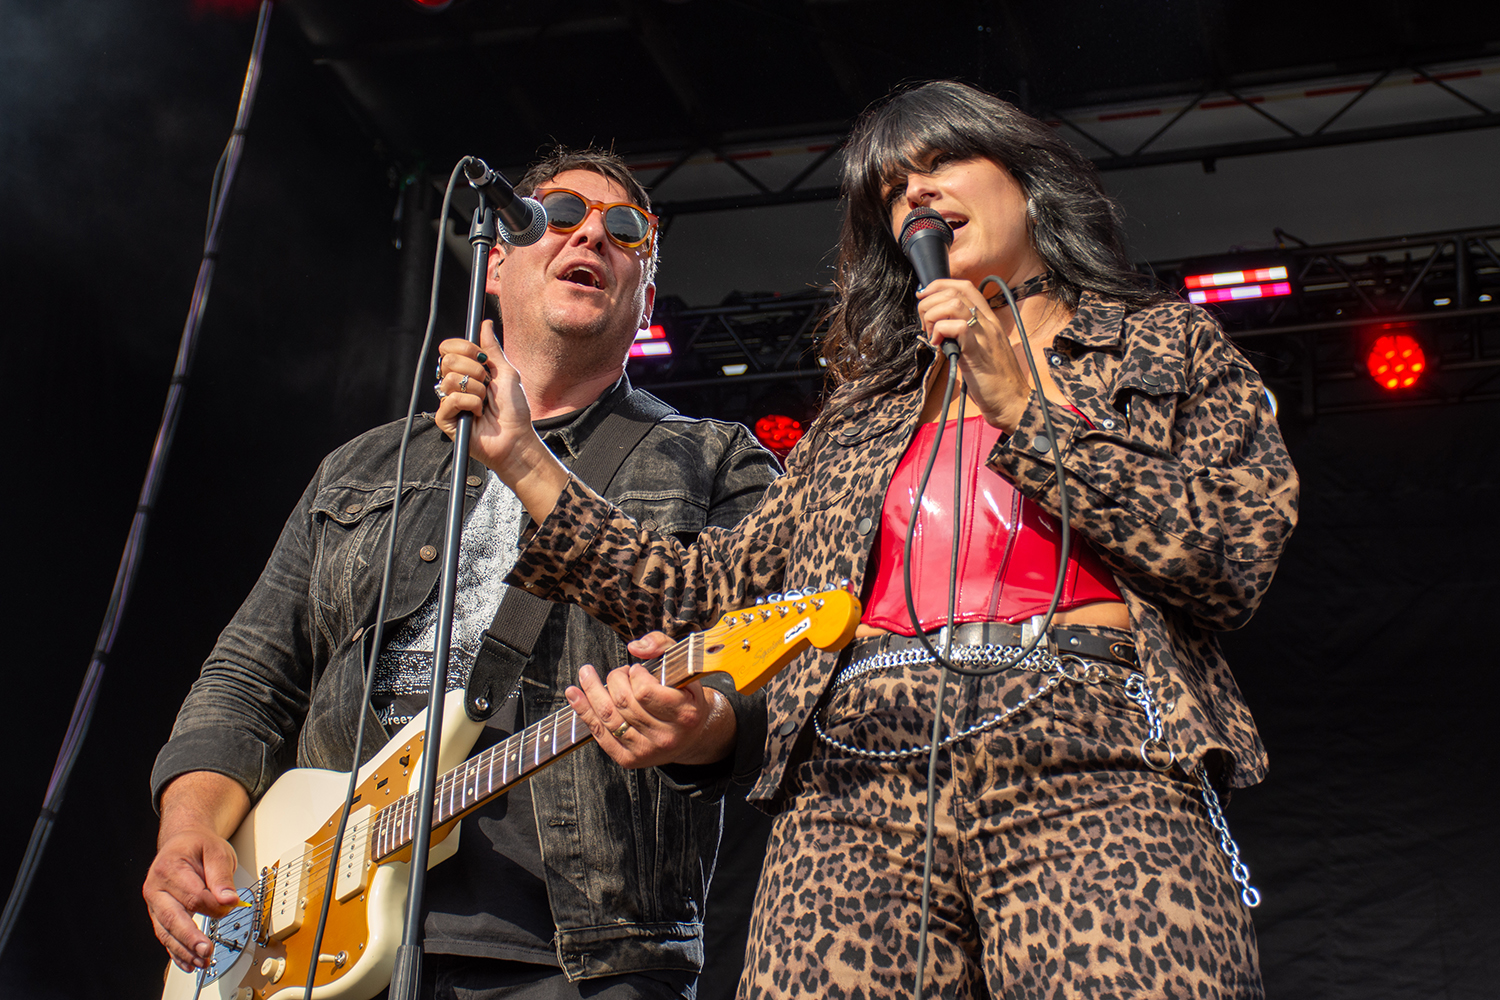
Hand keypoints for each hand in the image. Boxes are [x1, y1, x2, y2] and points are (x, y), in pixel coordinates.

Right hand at [143, 827, 243, 971]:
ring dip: (184, 950)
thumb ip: (222, 877)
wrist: (182, 842)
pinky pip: (165, 936)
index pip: (193, 896)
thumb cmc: (198, 847)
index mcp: (170, 868)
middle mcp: (156, 888)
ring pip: (166, 931)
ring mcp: (154, 903)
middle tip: (207, 951)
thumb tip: (229, 900)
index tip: (230, 906)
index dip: (213, 905)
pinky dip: (176, 952)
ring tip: (202, 961)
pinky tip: (188, 962)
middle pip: (172, 917)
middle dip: (190, 937)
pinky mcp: (158, 914)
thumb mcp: (216, 852)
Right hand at [434, 320, 569, 520]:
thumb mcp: (507, 373)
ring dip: (476, 391)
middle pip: (447, 360)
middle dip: (474, 371)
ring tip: (485, 403)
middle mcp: (455, 384)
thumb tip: (484, 324)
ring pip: (449, 380)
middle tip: (488, 385)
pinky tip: (478, 414)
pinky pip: (450, 400)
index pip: (449, 348)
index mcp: (467, 371)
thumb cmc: (514, 410)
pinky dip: (470, 405)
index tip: (481, 358)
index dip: (463, 348)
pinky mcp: (445, 419)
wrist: (516, 438)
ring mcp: (449, 401)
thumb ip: (492, 349)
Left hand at [565, 632, 735, 768]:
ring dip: (592, 690)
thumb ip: (662, 646)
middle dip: (615, 679)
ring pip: (608, 717)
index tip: (638, 670)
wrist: (691, 735)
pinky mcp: (629, 759)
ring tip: (586, 674)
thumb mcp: (683, 665)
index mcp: (685, 714)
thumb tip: (635, 647)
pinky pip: (599, 733)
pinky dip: (583, 711)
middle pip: (623, 702)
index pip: (645, 692)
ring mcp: (646, 751)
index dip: (635, 675)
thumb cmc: (685, 696)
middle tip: (621, 673)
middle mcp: (666, 737)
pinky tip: (574, 694)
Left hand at [914, 278, 1033, 430]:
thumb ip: (963, 336)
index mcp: (989, 320)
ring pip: (953, 304)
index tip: (924, 298)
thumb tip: (940, 329)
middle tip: (925, 324)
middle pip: (955, 291)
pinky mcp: (977, 352)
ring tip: (932, 335)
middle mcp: (988, 323)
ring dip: (933, 316)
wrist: (1012, 402)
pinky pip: (957, 328)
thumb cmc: (994, 381)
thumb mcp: (979, 350)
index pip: (964, 286)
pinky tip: (938, 346)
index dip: (939, 286)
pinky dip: (940, 332)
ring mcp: (984, 336)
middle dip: (930, 302)